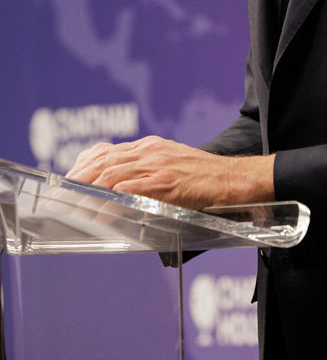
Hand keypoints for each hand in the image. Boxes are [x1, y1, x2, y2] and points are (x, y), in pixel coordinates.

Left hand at [67, 136, 274, 209]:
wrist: (235, 179)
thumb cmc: (206, 179)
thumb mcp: (173, 166)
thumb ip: (148, 175)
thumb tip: (120, 196)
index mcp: (150, 147)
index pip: (106, 151)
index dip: (81, 166)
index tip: (65, 182)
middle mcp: (149, 152)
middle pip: (102, 162)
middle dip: (75, 180)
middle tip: (58, 198)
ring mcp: (157, 166)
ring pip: (110, 175)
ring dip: (85, 193)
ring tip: (69, 208)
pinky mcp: (165, 184)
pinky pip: (130, 191)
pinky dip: (109, 202)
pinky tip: (96, 212)